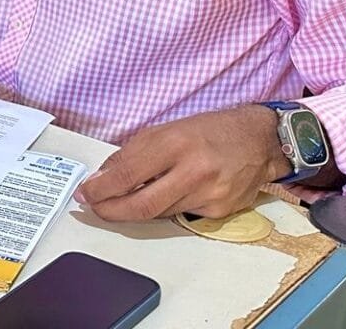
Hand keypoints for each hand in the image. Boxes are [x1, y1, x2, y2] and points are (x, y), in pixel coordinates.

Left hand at [74, 105, 291, 221]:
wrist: (260, 140)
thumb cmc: (210, 131)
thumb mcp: (165, 130)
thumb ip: (132, 154)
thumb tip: (102, 178)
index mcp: (175, 143)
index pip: (126, 174)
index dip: (100, 189)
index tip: (85, 193)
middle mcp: (194, 170)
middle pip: (141, 205)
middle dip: (110, 211)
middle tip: (94, 207)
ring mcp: (209, 194)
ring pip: (158, 213)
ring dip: (135, 210)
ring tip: (121, 200)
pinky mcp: (220, 211)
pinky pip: (180, 215)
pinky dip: (164, 209)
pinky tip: (163, 196)